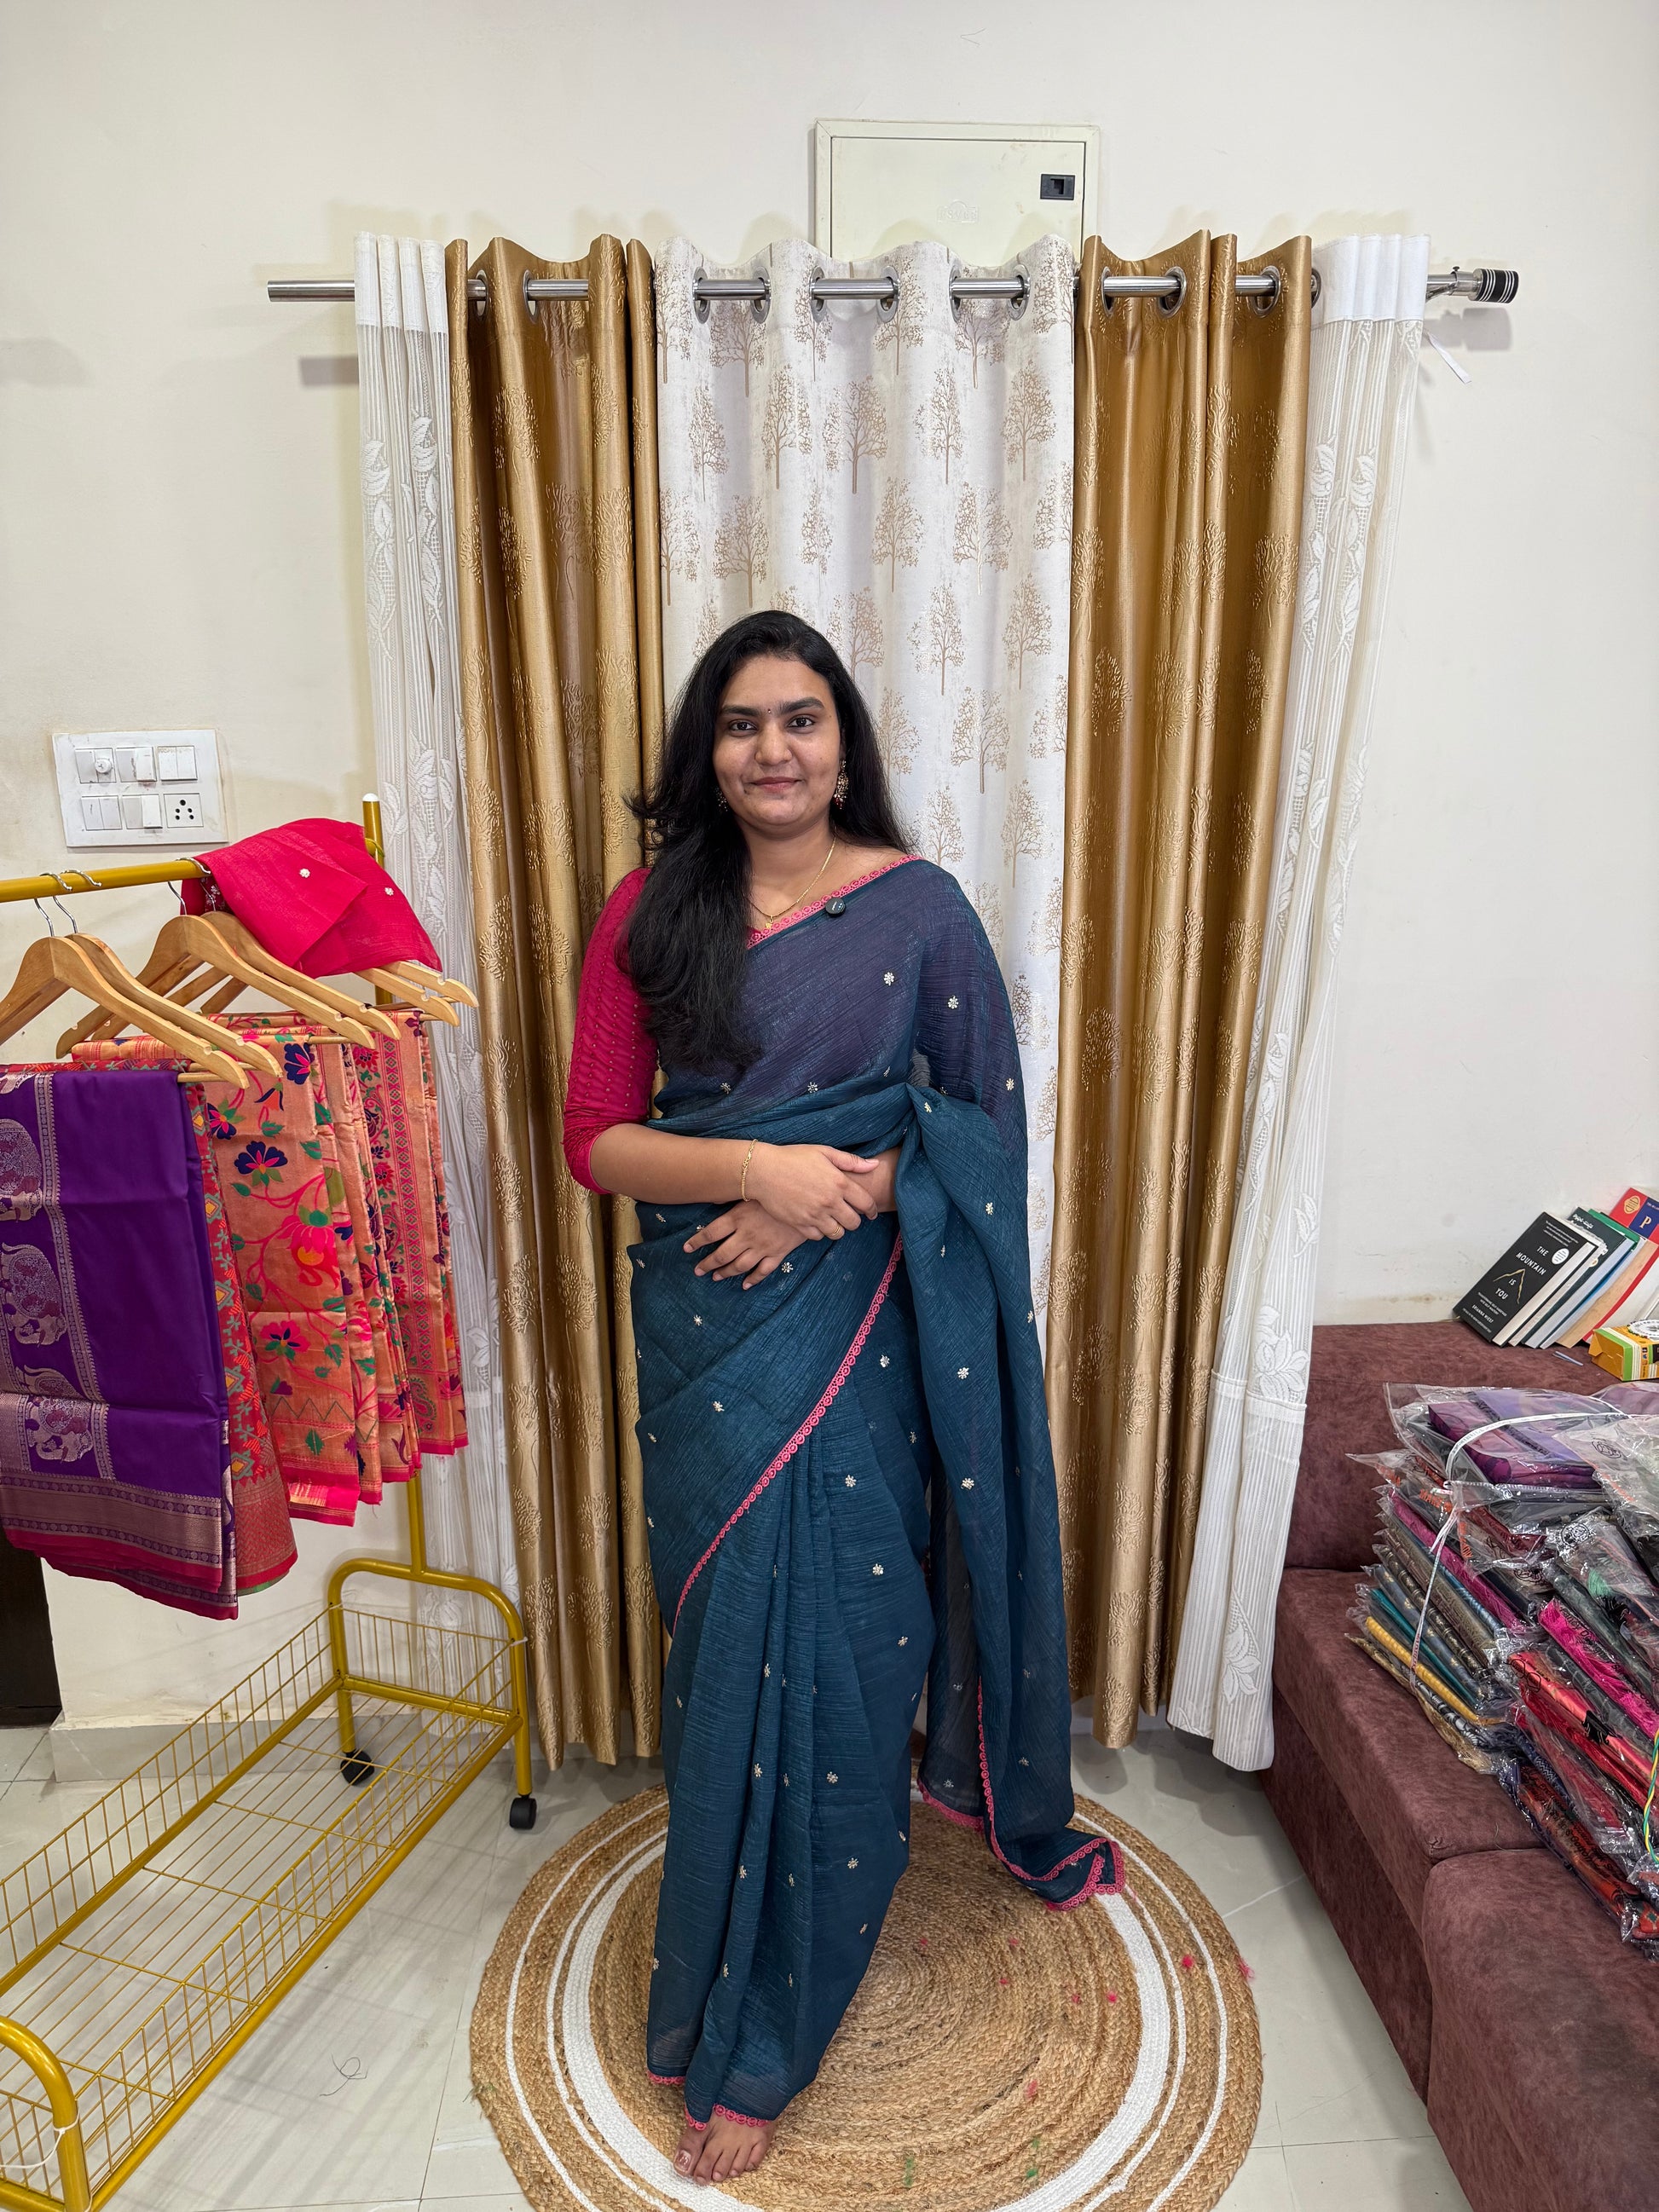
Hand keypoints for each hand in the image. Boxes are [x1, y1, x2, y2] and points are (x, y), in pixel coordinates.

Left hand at [684, 1201, 803, 1287]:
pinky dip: (753, 1280)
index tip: (686, 1249)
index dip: (696, 1242)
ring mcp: (763, 1246)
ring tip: (716, 1277)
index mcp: (737, 1217)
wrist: (808, 1199)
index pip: (710, 1233)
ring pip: (739, 1265)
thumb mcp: (752, 1190)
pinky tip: (745, 1285)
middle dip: (707, 1263)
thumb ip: (733, 1197)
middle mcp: (747, 1235)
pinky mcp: (778, 1253)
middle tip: (698, 1270)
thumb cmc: (778, 1190)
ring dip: (725, 1272)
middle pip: (721, 1253)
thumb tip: (714, 1197)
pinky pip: (763, 1271)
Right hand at [743, 1142, 880, 1240]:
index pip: (866, 1204)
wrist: (763, 1170)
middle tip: (850, 1216)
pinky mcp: (800, 1224)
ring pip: (837, 1233)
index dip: (872, 1210)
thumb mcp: (824, 1152)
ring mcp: (814, 1215)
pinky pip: (818, 1237)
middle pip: (854, 1223)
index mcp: (840, 1183)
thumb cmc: (793, 1157)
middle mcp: (830, 1202)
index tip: (871, 1213)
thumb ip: (851, 1161)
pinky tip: (817, 1222)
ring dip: (838, 1228)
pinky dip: (820, 1232)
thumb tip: (875, 1164)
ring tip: (833, 1220)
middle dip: (855, 1220)